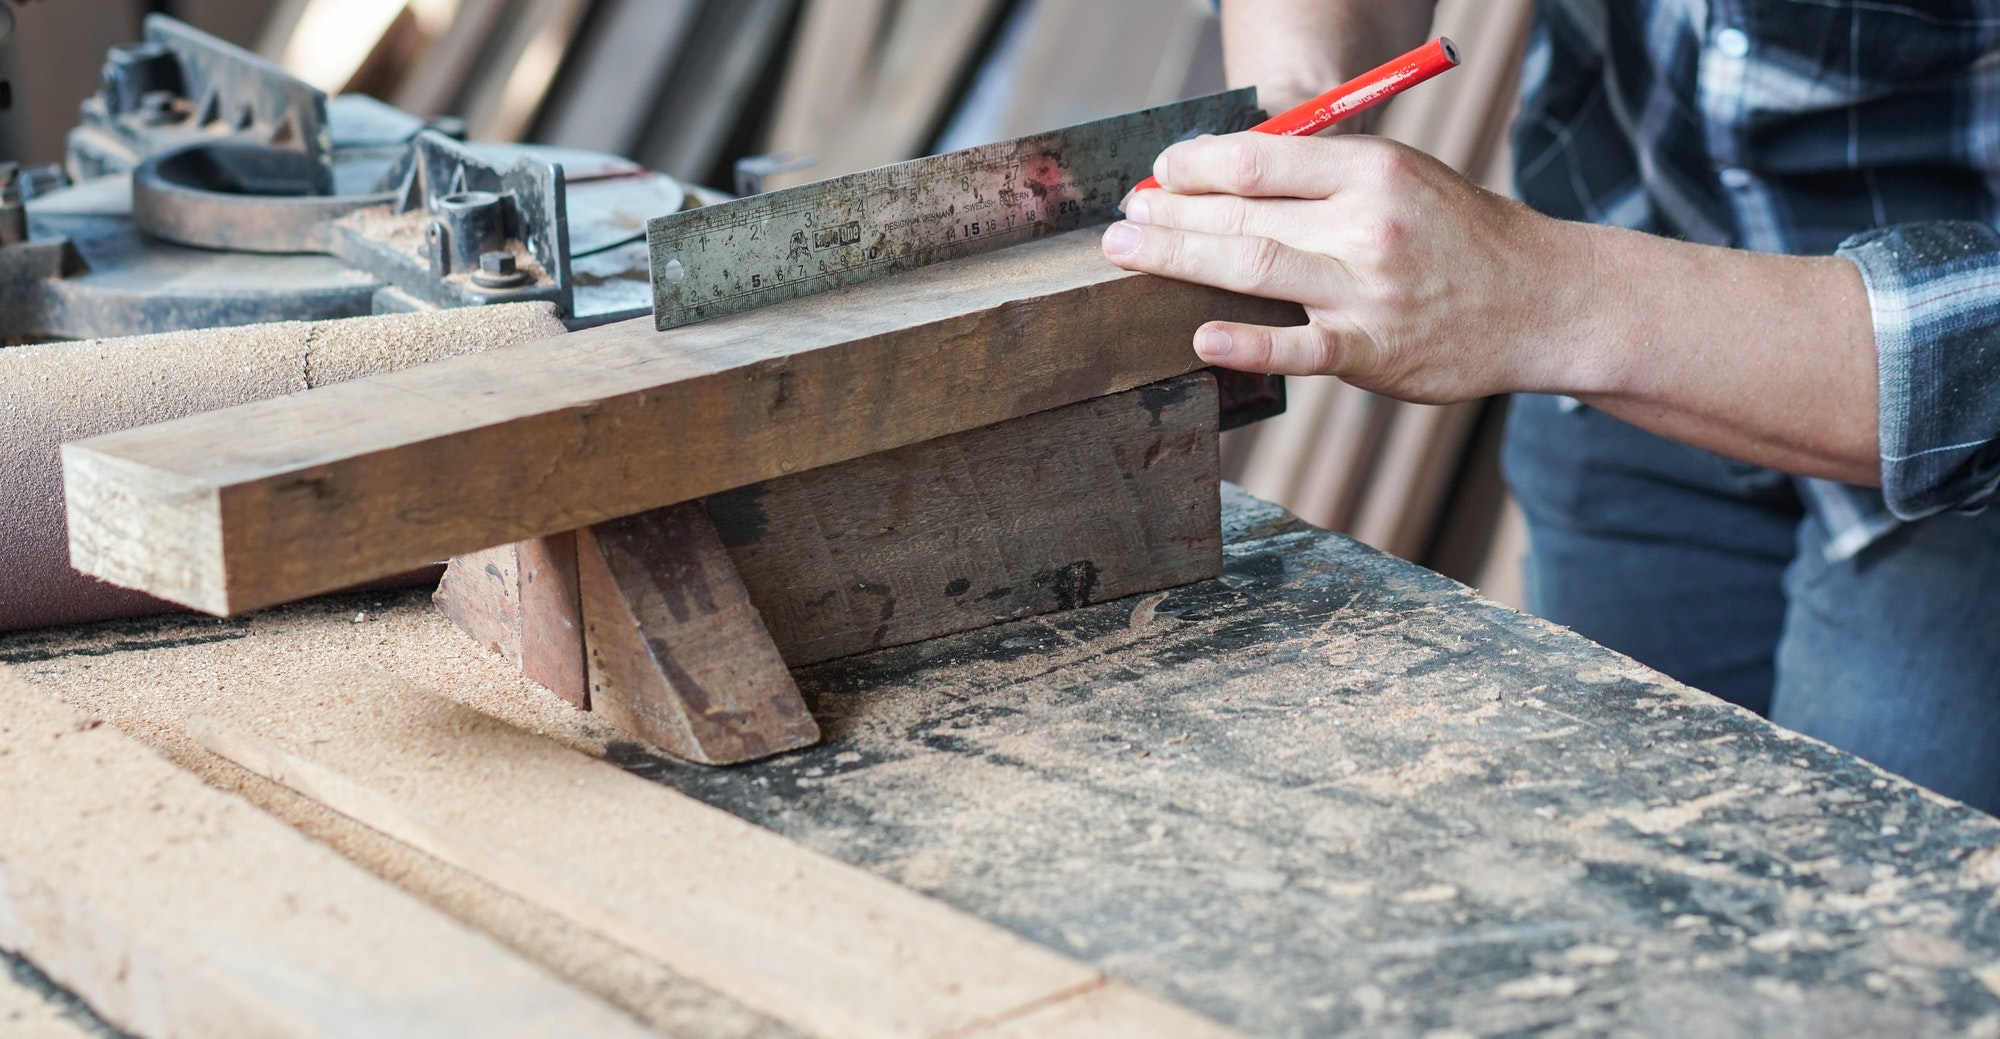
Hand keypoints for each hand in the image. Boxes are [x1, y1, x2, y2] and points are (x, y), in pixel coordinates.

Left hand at [1101, 132, 1588, 405]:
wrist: (1543, 301)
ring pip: (1255, 267)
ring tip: (1126, 253)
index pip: (1260, 156)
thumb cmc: (1459, 238)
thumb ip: (1324, 178)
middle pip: (1243, 212)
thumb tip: (1228, 178)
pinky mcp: (1374, 351)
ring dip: (1179, 258)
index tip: (1160, 173)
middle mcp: (1366, 223)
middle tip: (1118, 219)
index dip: (1196, 164)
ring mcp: (1367, 290)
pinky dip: (1249, 342)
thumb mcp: (1403, 181)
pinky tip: (1202, 337)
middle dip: (1169, 213)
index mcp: (1370, 170)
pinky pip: (1300, 347)